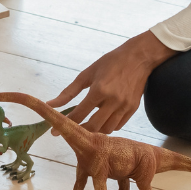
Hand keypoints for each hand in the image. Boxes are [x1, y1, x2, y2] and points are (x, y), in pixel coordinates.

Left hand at [46, 31, 175, 134]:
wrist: (139, 57)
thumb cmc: (110, 62)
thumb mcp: (87, 73)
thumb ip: (69, 92)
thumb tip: (51, 105)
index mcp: (99, 89)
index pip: (80, 113)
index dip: (66, 124)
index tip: (55, 132)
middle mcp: (113, 100)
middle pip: (94, 126)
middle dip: (80, 131)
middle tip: (71, 132)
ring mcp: (125, 106)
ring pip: (107, 129)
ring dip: (95, 130)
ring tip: (86, 125)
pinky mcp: (133, 109)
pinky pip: (118, 126)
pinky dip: (108, 126)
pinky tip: (101, 120)